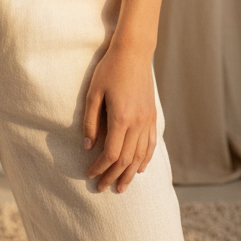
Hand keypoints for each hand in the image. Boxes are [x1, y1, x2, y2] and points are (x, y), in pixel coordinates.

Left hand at [82, 41, 156, 192]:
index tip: (90, 175)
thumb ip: (90, 121)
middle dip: (113, 176)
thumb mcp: (93, 92)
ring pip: (141, 155)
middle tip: (102, 188)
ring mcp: (147, 119)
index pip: (111, 153)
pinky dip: (145, 159)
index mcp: (121, 117)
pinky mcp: (152, 115)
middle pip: (126, 159)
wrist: (134, 52)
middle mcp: (137, 122)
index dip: (100, 168)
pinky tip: (139, 169)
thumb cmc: (110, 69)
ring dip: (130, 174)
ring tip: (121, 187)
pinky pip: (151, 143)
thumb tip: (88, 146)